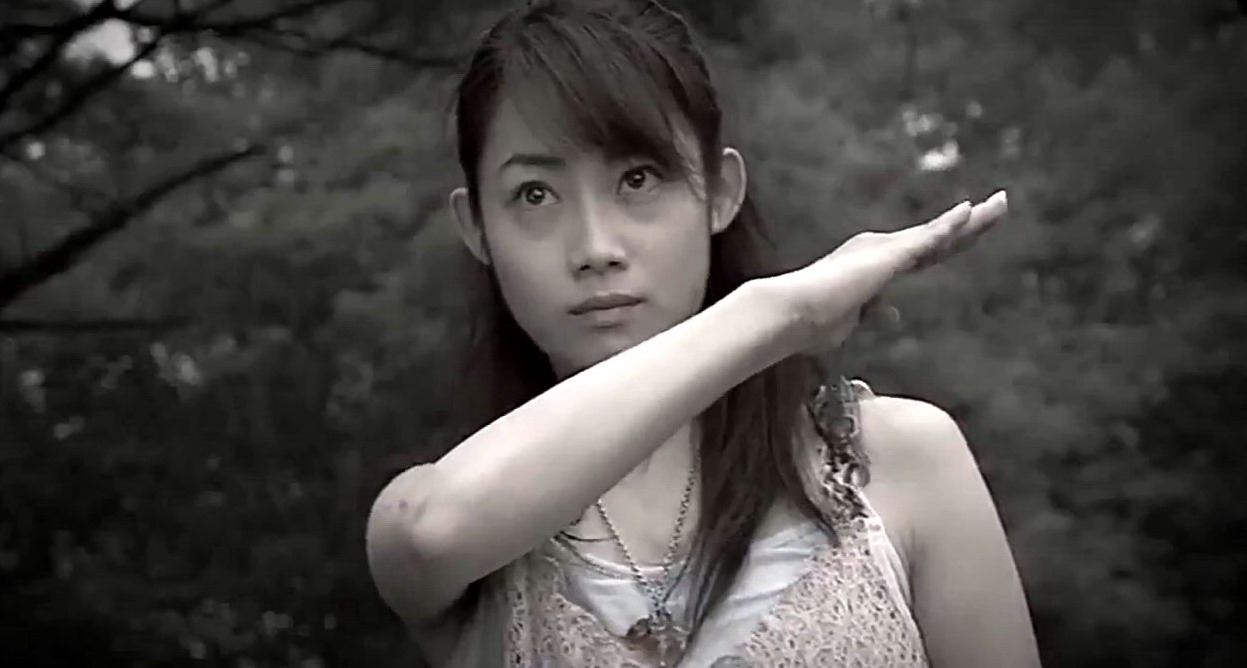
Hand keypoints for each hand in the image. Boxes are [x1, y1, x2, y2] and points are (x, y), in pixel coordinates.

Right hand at [762, 191, 1008, 353]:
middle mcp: (882, 249)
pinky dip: (949, 226)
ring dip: (973, 219)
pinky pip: (927, 239)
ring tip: (1002, 204)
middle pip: (939, 236)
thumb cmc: (811, 322)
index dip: (952, 240)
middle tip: (1001, 204)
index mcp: (875, 265)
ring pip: (940, 233)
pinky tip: (970, 213)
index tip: (974, 228)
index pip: (925, 251)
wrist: (790, 315)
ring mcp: (885, 251)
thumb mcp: (853, 319)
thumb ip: (875, 312)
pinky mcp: (887, 257)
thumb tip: (895, 314)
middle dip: (972, 222)